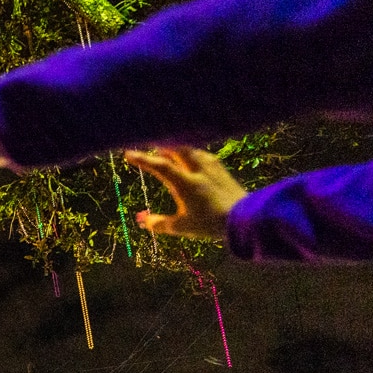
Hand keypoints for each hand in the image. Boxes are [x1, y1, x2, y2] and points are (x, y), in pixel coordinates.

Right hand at [123, 147, 246, 241]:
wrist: (245, 217)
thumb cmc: (210, 223)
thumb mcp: (182, 227)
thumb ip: (159, 223)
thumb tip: (142, 220)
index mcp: (185, 183)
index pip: (160, 166)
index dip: (143, 159)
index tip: (128, 154)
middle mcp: (198, 170)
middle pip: (176, 149)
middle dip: (160, 146)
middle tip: (148, 145)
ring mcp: (212, 166)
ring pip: (190, 150)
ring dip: (176, 148)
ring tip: (167, 149)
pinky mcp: (221, 168)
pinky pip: (201, 154)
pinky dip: (190, 153)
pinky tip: (191, 156)